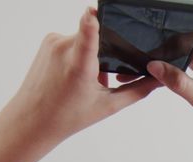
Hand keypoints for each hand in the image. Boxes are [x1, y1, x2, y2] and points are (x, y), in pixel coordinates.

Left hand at [7, 8, 159, 141]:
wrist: (32, 120)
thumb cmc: (67, 116)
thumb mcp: (108, 106)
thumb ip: (137, 90)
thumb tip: (159, 80)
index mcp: (79, 65)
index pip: (88, 32)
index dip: (94, 20)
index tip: (96, 10)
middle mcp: (63, 48)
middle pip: (97, 37)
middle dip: (104, 53)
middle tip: (99, 79)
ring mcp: (53, 42)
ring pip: (85, 38)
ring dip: (91, 54)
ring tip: (83, 79)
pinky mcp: (48, 40)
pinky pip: (73, 39)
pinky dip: (78, 53)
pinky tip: (73, 73)